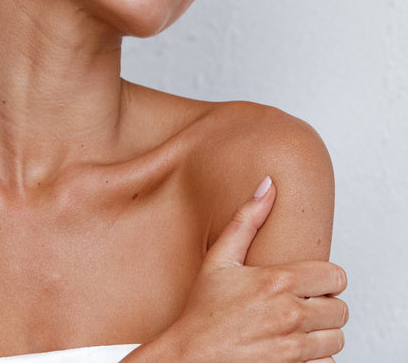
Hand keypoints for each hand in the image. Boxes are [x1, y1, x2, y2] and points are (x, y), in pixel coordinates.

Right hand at [145, 177, 347, 362]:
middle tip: (305, 304)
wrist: (190, 357)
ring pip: (337, 339)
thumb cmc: (202, 311)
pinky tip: (296, 348)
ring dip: (323, 333)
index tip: (312, 282)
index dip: (326, 278)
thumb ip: (246, 219)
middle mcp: (289, 315)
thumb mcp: (220, 259)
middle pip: (340, 310)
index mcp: (277, 282)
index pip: (335, 277)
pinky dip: (317, 358)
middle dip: (326, 306)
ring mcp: (292, 348)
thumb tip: (268, 185)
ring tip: (301, 327)